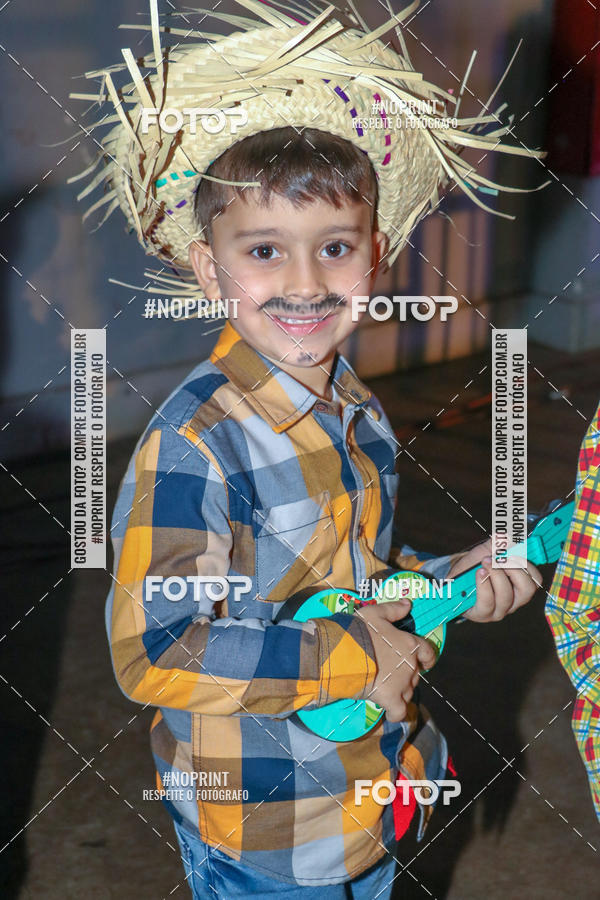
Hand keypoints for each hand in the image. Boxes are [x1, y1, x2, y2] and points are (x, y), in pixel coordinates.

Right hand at [355, 600, 437, 721]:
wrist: (345, 654)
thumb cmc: (360, 631)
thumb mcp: (375, 613)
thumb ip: (393, 609)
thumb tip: (408, 604)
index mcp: (410, 644)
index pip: (428, 653)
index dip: (427, 658)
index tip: (424, 661)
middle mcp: (411, 665)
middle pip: (415, 673)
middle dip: (405, 674)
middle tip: (389, 671)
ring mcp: (403, 685)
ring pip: (408, 692)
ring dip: (400, 691)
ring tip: (384, 687)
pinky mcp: (391, 700)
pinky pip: (399, 712)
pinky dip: (395, 713)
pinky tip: (388, 711)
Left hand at [448, 538, 541, 622]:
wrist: (454, 582)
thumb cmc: (474, 568)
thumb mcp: (486, 552)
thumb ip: (496, 543)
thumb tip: (503, 535)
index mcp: (520, 585)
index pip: (535, 579)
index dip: (528, 564)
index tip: (513, 551)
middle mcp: (514, 600)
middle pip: (527, 589)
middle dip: (513, 569)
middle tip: (498, 558)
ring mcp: (499, 610)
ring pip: (506, 596)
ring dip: (496, 574)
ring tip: (485, 562)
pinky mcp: (483, 614)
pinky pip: (487, 602)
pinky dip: (483, 585)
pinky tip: (479, 573)